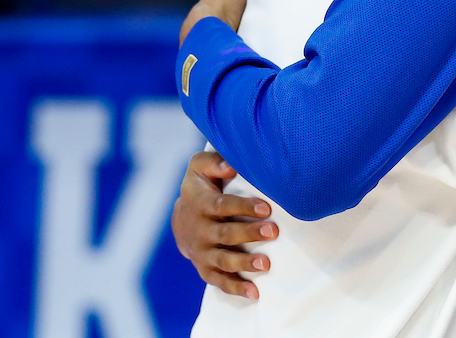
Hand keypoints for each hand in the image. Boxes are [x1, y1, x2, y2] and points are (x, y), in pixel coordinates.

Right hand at [171, 151, 278, 299]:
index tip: (266, 207)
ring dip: (244, 263)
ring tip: (266, 264)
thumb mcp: (200, 168)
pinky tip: (255, 293)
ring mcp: (202, 252)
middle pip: (225, 234)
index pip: (222, 205)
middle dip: (249, 233)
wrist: (181, 217)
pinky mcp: (205, 268)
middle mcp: (200, 230)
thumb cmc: (201, 186)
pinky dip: (236, 288)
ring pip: (223, 260)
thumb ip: (214, 162)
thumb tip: (231, 164)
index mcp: (201, 203)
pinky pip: (219, 280)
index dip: (243, 206)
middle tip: (273, 231)